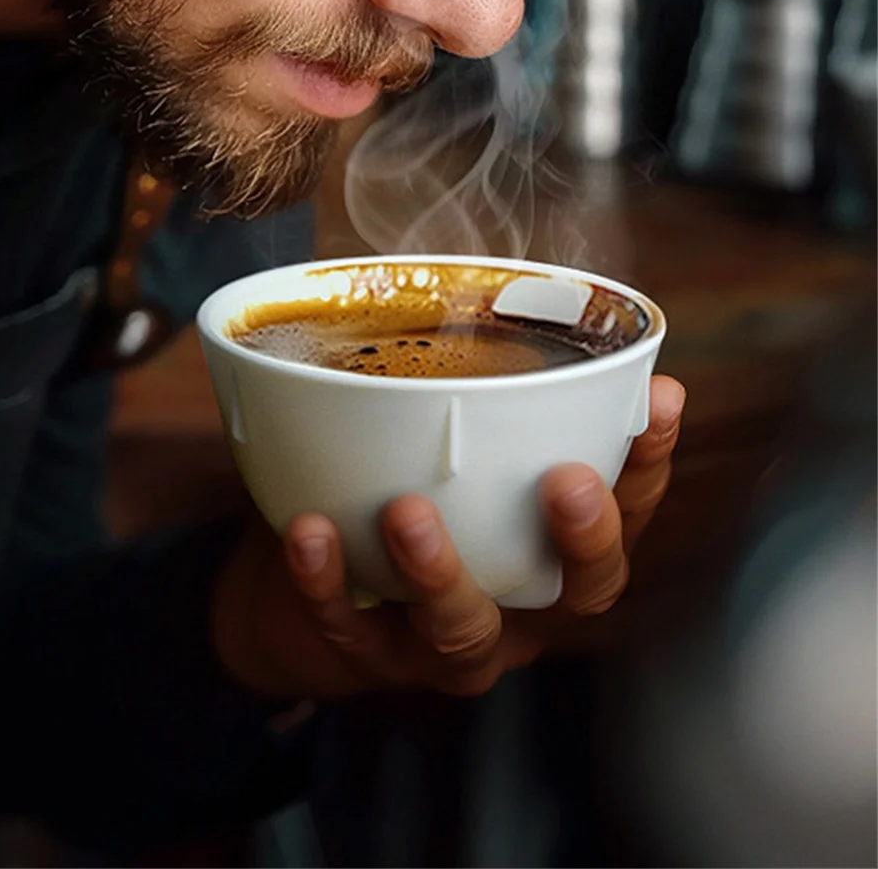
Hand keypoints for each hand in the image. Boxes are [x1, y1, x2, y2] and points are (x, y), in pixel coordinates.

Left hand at [212, 376, 684, 700]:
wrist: (303, 609)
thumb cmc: (395, 507)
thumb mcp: (452, 460)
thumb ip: (486, 408)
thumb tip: (516, 303)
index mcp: (547, 554)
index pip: (625, 514)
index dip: (649, 465)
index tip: (659, 401)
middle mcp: (515, 608)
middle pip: (579, 595)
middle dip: (583, 541)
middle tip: (565, 482)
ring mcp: (442, 646)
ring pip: (463, 630)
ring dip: (440, 571)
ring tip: (406, 511)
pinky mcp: (365, 659)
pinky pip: (350, 632)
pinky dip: (326, 584)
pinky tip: (311, 533)